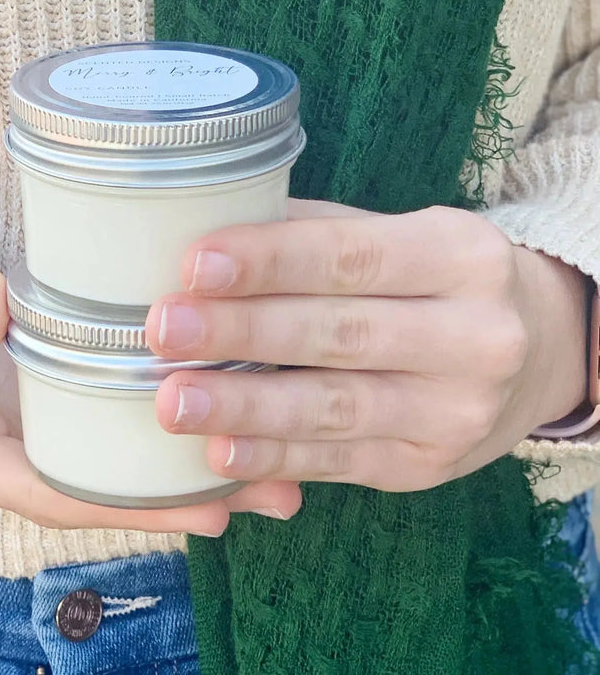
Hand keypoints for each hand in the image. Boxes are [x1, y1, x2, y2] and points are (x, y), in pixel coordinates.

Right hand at [0, 225, 300, 531]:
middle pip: (89, 488)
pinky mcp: (20, 398)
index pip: (42, 490)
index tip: (206, 504)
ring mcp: (4, 428)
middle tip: (279, 487)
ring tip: (278, 461)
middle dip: (177, 496)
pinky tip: (212, 406)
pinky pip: (91, 425)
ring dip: (180, 466)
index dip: (123, 503)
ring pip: (99, 463)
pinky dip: (148, 424)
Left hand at [146, 200, 587, 495]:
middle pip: (339, 332)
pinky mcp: (427, 467)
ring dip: (246, 407)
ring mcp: (456, 410)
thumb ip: (309, 233)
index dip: (270, 260)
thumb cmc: (425, 279)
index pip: (351, 255)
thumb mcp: (392, 237)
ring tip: (174, 402)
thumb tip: (197, 227)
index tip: (193, 264)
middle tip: (163, 329)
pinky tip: (219, 454)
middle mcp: (474, 336)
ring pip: (336, 408)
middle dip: (243, 332)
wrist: (529, 352)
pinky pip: (339, 462)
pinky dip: (274, 458)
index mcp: (459, 254)